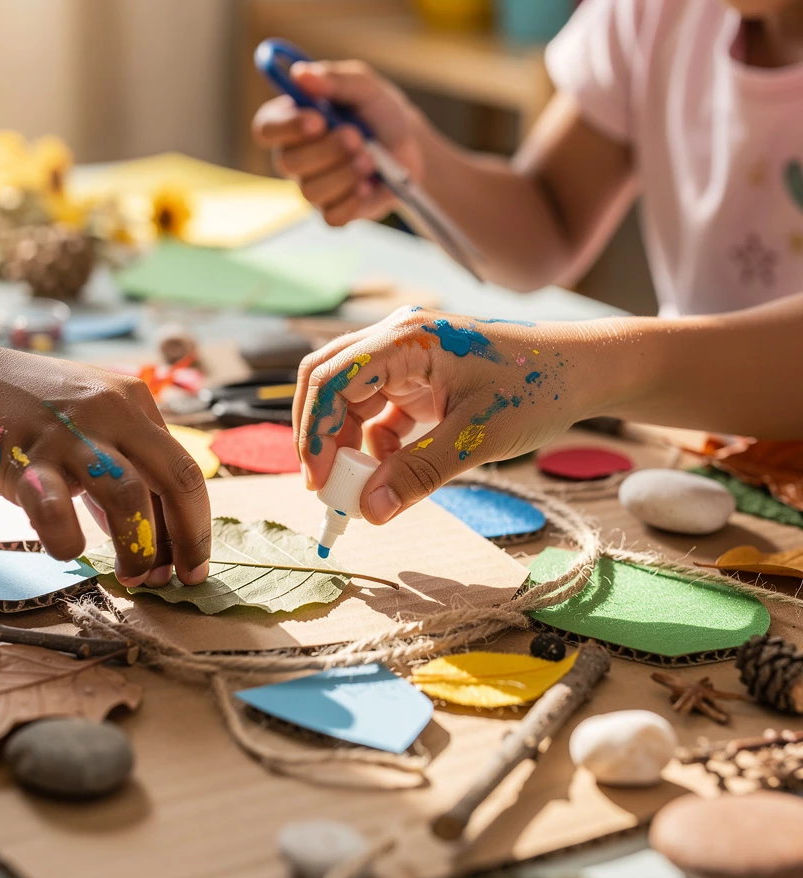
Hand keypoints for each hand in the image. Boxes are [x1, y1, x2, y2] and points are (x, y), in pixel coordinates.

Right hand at [0, 346, 211, 587]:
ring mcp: (68, 433)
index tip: (190, 565)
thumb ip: (124, 470)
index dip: (194, 525)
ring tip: (132, 576)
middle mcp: (110, 413)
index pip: (184, 471)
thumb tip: (154, 536)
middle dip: (187, 538)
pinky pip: (53, 505)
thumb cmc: (31, 412)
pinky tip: (69, 551)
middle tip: (181, 579)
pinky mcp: (23, 456)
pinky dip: (66, 537)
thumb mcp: (92, 425)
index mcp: (134, 405)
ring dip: (138, 546)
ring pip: (128, 493)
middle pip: (176, 478)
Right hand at [252, 60, 425, 225]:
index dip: (286, 127)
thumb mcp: (365, 86)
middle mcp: (296, 157)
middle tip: (357, 137)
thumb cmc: (380, 113)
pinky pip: (331, 217)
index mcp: (294, 121)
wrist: (411, 148)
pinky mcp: (333, 212)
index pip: (266, 128)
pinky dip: (352, 201)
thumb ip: (334, 79)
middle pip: (288, 162)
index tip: (317, 120)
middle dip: (326, 150)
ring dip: (344, 174)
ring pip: (310, 191)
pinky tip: (368, 186)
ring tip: (370, 159)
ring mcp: (313, 187)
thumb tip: (299, 74)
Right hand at [294, 307, 590, 523]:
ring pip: (351, 401)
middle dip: (321, 436)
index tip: (319, 483)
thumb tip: (369, 512)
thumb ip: (419, 473)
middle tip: (326, 489)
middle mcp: (399, 342)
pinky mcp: (420, 382)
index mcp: (408, 339)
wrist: (587, 372)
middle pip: (330, 383)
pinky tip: (388, 475)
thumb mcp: (478, 436)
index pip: (333, 378)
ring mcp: (408, 361)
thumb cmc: (539, 388)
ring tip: (359, 492)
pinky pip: (378, 413)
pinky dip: (374, 446)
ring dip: (347, 445)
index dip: (316, 432)